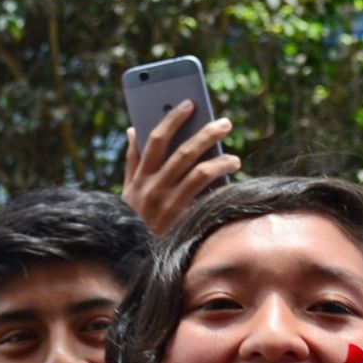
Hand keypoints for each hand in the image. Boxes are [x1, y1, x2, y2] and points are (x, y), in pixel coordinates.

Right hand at [122, 103, 239, 234]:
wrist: (131, 259)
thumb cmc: (133, 220)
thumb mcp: (128, 190)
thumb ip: (132, 160)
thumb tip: (133, 129)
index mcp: (140, 176)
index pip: (156, 138)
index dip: (173, 118)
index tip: (189, 103)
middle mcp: (153, 187)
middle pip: (183, 153)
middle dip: (206, 134)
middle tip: (225, 123)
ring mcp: (168, 205)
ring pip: (199, 174)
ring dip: (220, 162)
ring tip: (234, 158)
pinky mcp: (182, 221)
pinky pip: (206, 199)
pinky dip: (221, 190)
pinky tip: (233, 184)